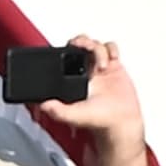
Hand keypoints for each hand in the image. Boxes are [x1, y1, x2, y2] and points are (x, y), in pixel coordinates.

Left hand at [34, 37, 146, 163]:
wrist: (122, 124)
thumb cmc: (100, 121)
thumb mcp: (74, 116)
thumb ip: (59, 111)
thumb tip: (43, 105)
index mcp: (73, 79)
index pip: (67, 55)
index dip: (68, 48)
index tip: (71, 48)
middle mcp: (86, 72)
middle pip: (81, 44)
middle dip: (82, 41)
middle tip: (85, 47)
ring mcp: (100, 69)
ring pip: (96, 45)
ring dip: (98, 49)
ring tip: (101, 64)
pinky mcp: (115, 68)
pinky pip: (111, 49)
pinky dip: (111, 49)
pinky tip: (112, 59)